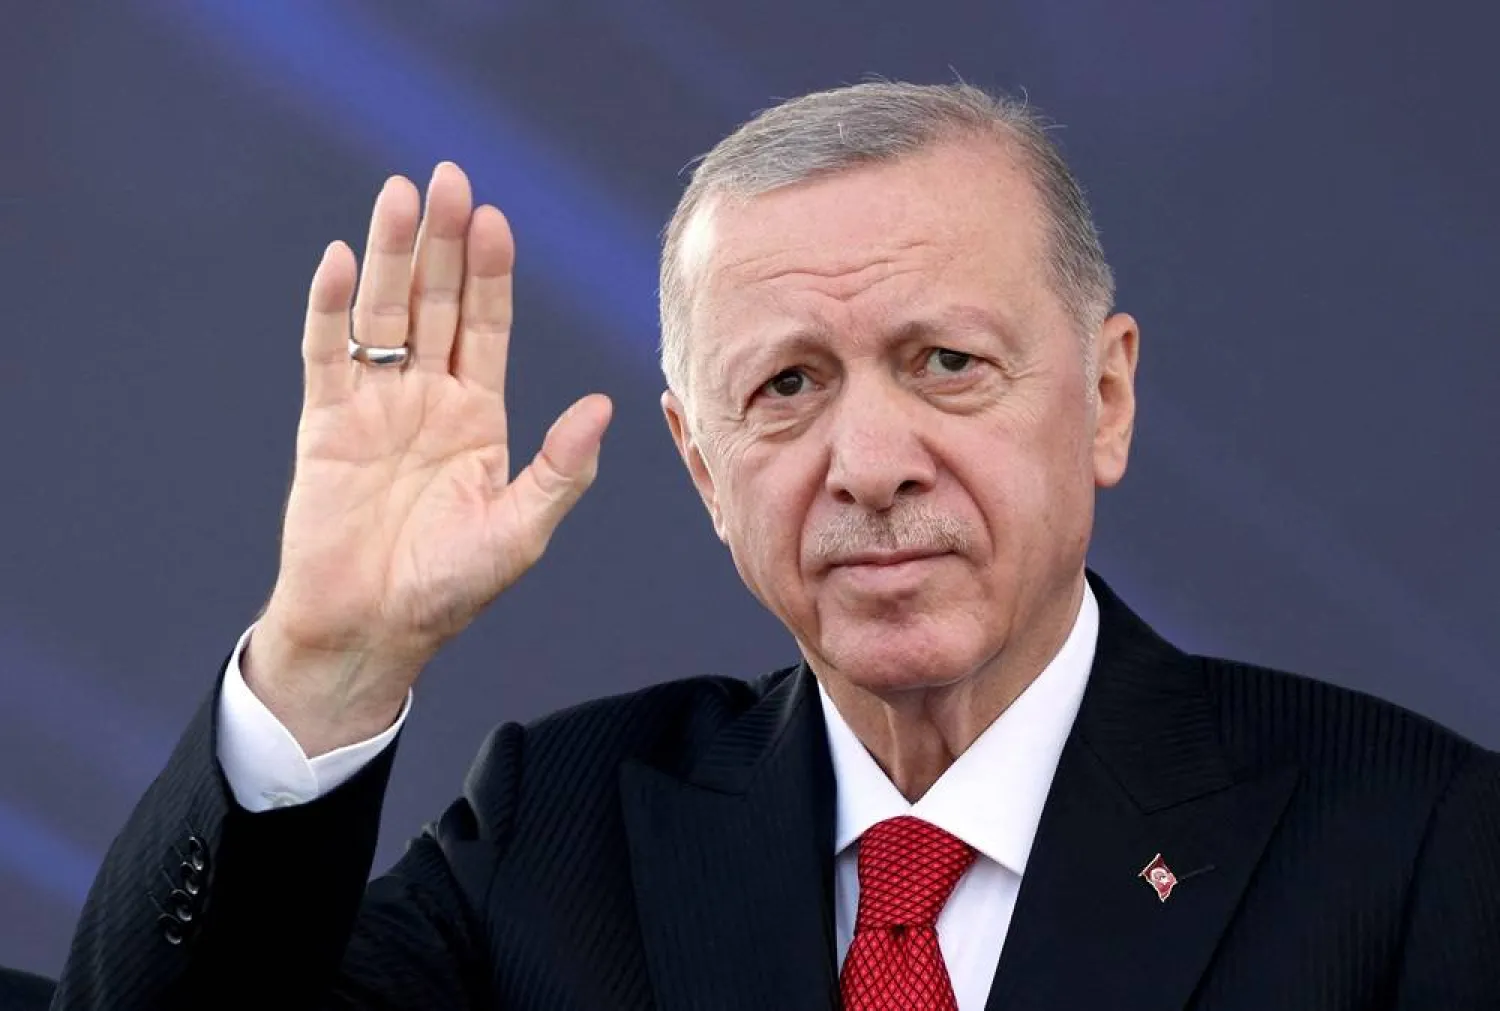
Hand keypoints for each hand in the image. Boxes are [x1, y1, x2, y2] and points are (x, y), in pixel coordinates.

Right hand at [244, 163, 611, 755]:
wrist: (373, 630)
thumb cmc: (451, 588)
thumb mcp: (521, 530)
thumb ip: (561, 469)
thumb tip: (604, 405)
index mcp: (478, 416)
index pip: (486, 326)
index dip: (491, 272)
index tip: (496, 220)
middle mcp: (427, 399)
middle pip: (436, 302)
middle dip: (444, 241)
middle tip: (449, 176)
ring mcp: (374, 407)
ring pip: (382, 313)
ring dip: (391, 255)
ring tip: (400, 195)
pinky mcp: (325, 426)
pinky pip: (326, 355)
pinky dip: (330, 309)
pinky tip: (340, 262)